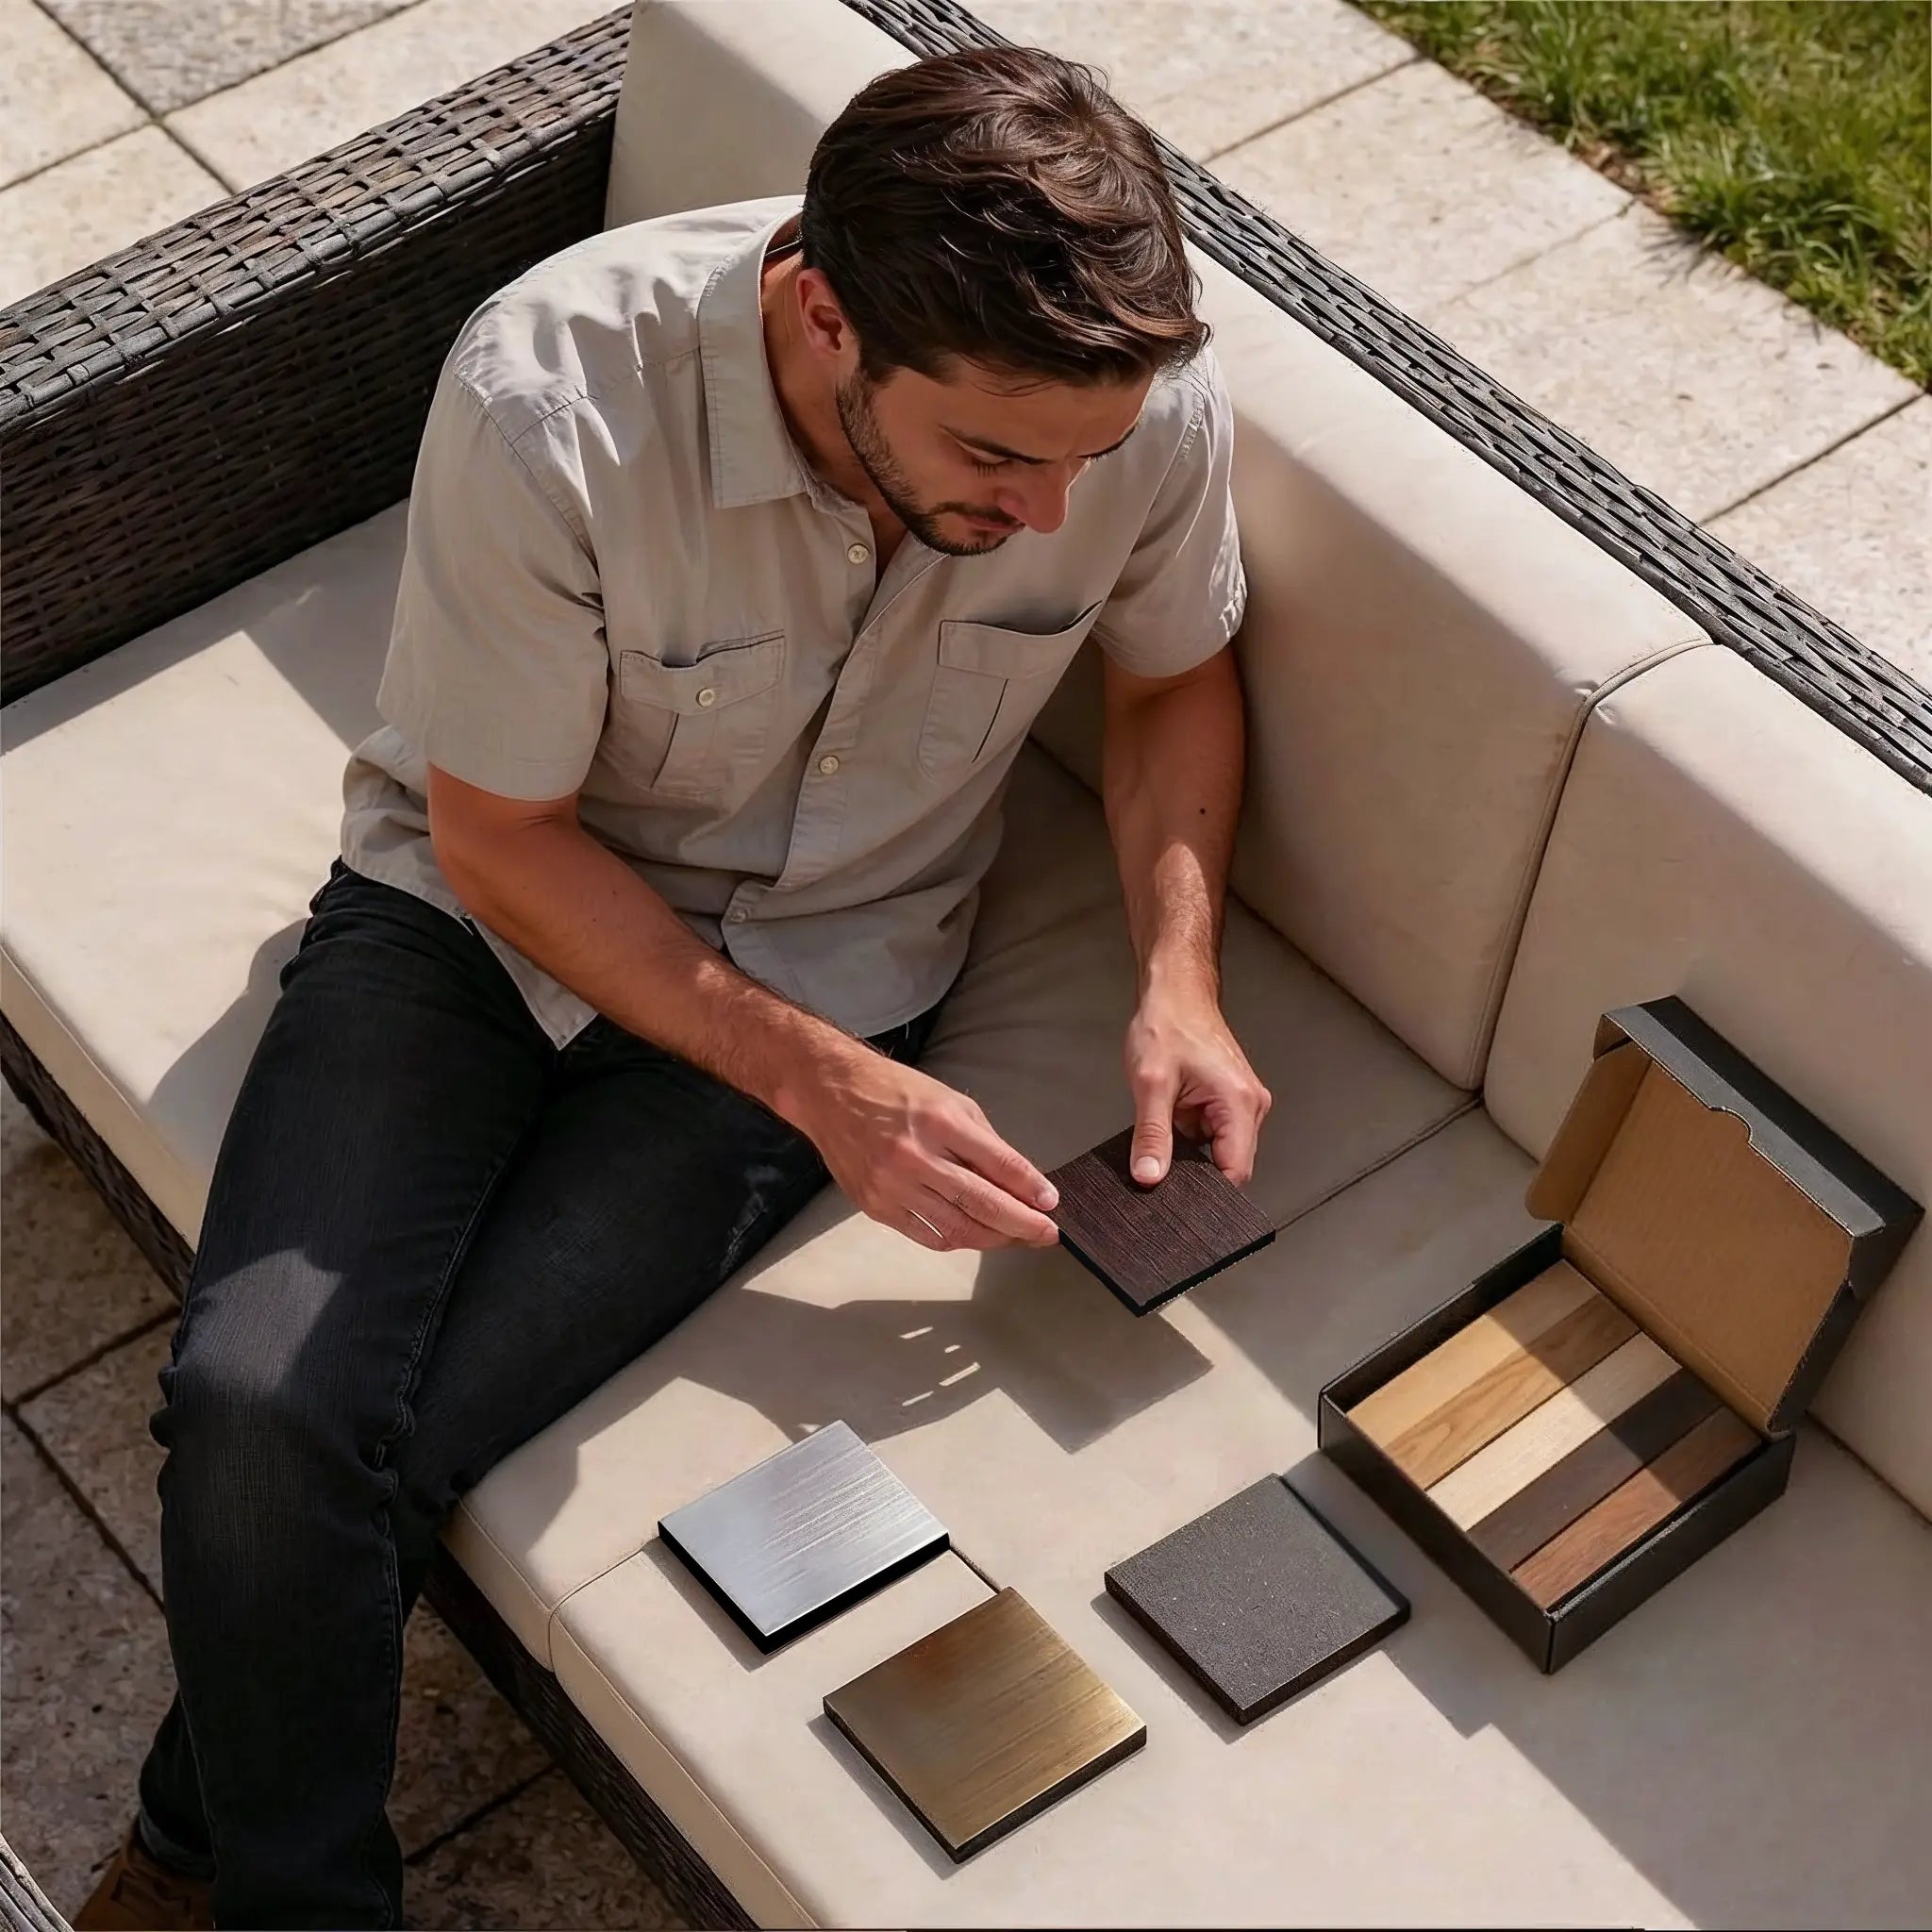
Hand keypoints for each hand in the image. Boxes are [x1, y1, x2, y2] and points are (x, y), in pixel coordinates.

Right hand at [789, 1043, 1060, 1252]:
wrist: (830, 1093)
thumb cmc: (895, 1092)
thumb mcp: (948, 1100)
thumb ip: (983, 1141)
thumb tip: (1020, 1181)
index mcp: (940, 1121)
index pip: (997, 1162)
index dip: (1030, 1187)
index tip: (1051, 1203)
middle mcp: (916, 1155)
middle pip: (980, 1202)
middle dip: (1021, 1224)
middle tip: (1047, 1233)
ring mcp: (892, 1185)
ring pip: (956, 1228)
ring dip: (993, 1238)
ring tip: (1015, 1238)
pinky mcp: (875, 1206)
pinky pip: (926, 1235)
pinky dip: (956, 1240)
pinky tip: (975, 1235)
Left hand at [1123, 985, 1270, 1186]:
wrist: (1175, 993)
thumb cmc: (1168, 1024)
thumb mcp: (1151, 1084)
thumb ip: (1152, 1135)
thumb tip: (1149, 1176)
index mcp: (1239, 1102)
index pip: (1235, 1172)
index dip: (1207, 1193)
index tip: (1178, 1201)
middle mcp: (1249, 1106)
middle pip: (1228, 1165)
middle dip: (1194, 1174)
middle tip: (1160, 1168)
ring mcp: (1240, 1104)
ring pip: (1217, 1152)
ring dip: (1189, 1152)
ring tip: (1163, 1135)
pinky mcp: (1227, 1102)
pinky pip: (1210, 1135)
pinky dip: (1188, 1137)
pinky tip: (1169, 1125)